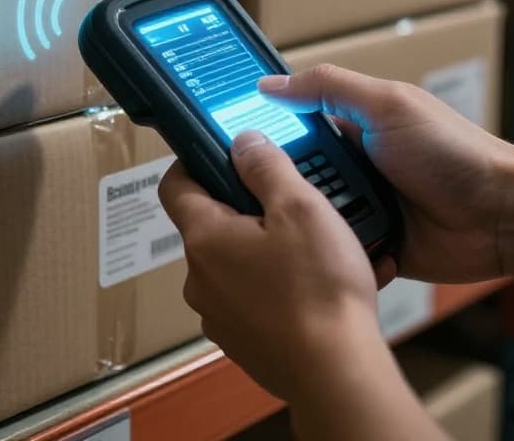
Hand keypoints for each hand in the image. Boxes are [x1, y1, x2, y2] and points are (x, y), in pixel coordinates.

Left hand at [159, 131, 390, 402]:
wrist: (338, 373)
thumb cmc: (319, 290)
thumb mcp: (300, 207)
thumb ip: (267, 167)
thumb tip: (242, 141)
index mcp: (204, 238)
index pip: (175, 184)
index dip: (196, 161)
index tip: (225, 152)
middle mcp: (200, 278)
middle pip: (213, 225)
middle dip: (251, 208)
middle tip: (294, 200)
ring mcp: (220, 314)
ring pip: (239, 263)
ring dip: (272, 250)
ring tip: (321, 247)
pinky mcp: (244, 341)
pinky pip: (258, 299)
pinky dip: (283, 286)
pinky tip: (324, 284)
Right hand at [261, 64, 513, 283]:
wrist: (501, 216)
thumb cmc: (456, 154)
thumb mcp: (388, 105)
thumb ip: (329, 88)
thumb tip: (270, 82)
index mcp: (353, 127)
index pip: (293, 124)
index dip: (262, 129)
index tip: (226, 137)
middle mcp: (354, 166)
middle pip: (292, 174)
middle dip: (280, 182)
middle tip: (257, 190)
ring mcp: (363, 208)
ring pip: (308, 215)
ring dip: (305, 218)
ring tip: (288, 223)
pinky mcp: (373, 246)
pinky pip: (334, 251)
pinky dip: (328, 251)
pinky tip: (315, 252)